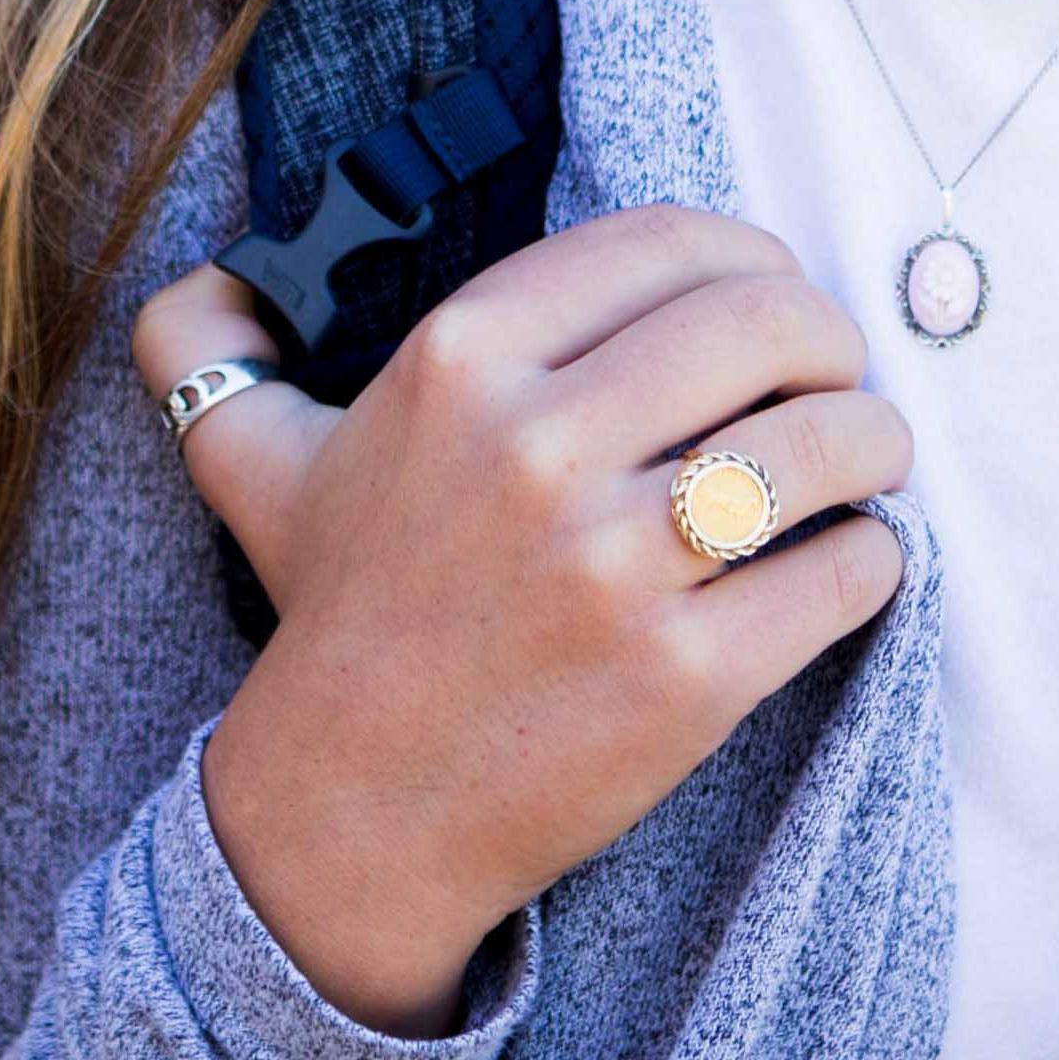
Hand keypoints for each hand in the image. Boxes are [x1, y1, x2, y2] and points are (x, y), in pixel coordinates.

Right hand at [132, 206, 911, 1034]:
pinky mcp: (683, 678)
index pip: (675, 241)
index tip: (771, 298)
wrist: (350, 817)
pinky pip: (842, 574)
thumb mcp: (261, 467)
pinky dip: (871, 558)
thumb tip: (184, 292)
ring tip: (865, 461)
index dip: (754, 256)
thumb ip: (211, 358)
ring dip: (874, 442)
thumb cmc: (340, 620)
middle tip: (837, 378)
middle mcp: (536, 447)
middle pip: (772, 322)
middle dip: (833, 340)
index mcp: (461, 359)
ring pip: (826, 443)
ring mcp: (611, 567)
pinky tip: (846, 562)